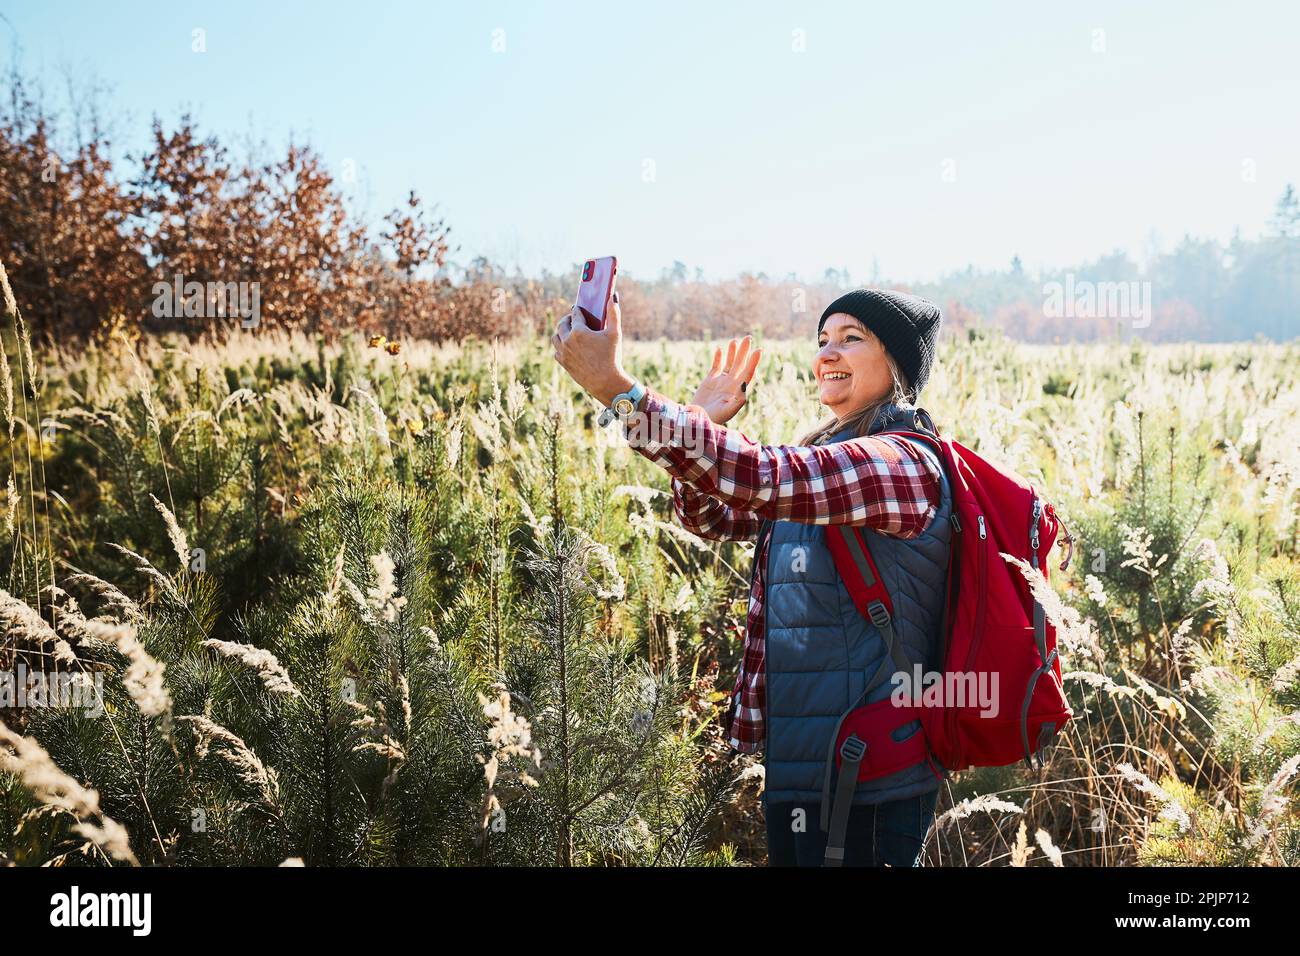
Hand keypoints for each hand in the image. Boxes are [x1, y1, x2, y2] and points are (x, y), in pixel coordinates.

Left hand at [552, 289, 633, 405]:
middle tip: (574, 319)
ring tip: (569, 332)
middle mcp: (567, 340)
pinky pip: (556, 350)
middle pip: (562, 323)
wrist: (606, 382)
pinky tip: (568, 346)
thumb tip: (613, 296)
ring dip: (561, 332)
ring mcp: (563, 352)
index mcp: (579, 331)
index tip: (579, 308)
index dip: (578, 310)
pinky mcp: (563, 363)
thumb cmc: (612, 357)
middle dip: (567, 319)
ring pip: (555, 336)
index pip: (575, 314)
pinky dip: (561, 346)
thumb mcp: (615, 333)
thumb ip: (614, 313)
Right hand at [691, 336, 761, 423]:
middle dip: (744, 352)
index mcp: (738, 391)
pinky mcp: (710, 380)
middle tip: (748, 338)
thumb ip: (738, 399)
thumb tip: (744, 384)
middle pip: (740, 365)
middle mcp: (731, 384)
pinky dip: (718, 358)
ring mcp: (721, 382)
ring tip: (734, 340)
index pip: (748, 373)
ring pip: (729, 363)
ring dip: (732, 352)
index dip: (753, 362)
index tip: (759, 350)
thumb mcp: (728, 411)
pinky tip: (719, 349)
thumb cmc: (714, 419)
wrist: (698, 421)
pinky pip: (716, 366)